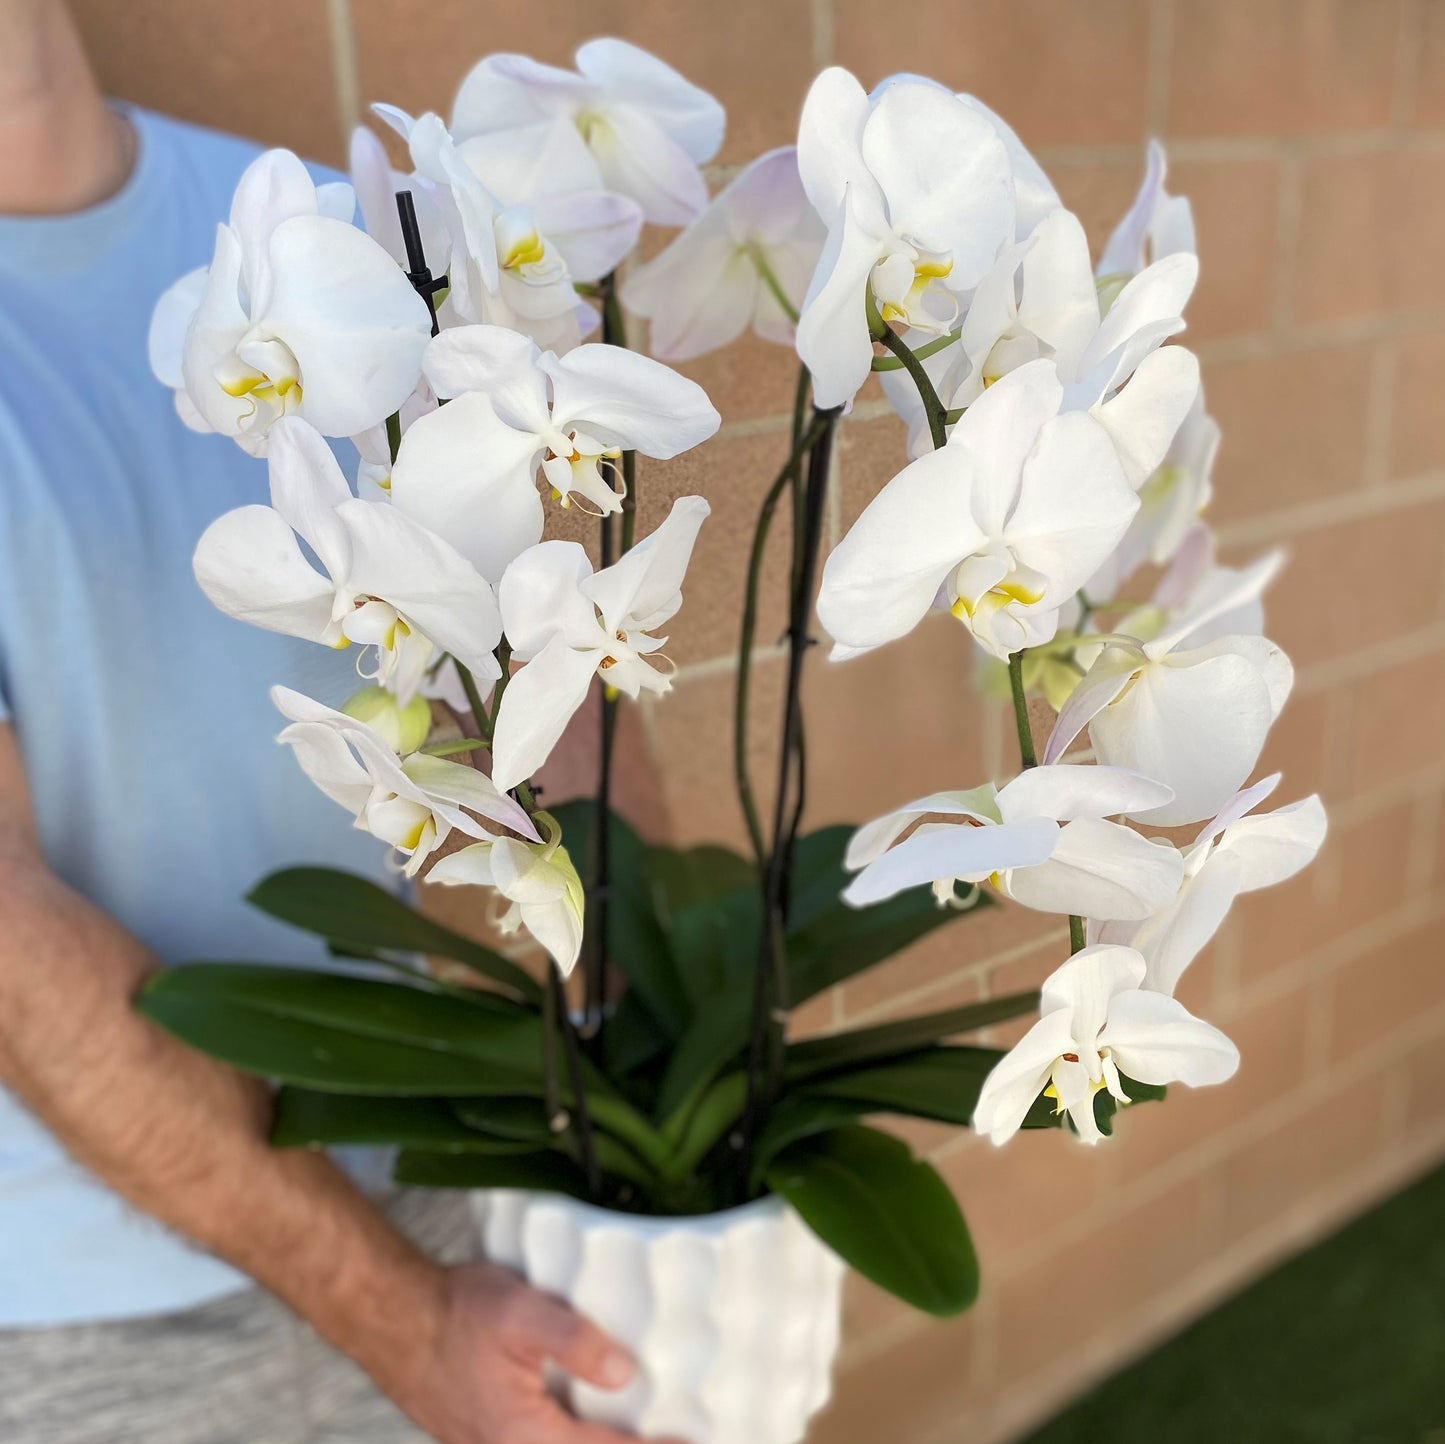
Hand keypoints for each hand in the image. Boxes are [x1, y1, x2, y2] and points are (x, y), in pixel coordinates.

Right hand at [376, 1260, 677, 1443]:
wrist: (393, 1318)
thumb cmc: (453, 1312)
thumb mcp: (520, 1312)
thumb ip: (574, 1342)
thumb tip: (624, 1372)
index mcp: (525, 1436)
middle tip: (671, 1438)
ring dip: (595, 1443)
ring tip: (633, 1431)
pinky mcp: (486, 1436)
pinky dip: (569, 1439)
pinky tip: (587, 1419)